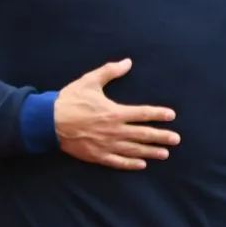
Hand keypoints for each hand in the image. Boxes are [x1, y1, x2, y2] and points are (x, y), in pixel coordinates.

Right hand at [55, 58, 179, 169]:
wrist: (49, 121)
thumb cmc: (70, 100)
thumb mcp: (90, 81)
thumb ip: (110, 71)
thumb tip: (127, 62)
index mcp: (115, 112)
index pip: (143, 114)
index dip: (158, 114)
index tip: (171, 116)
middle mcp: (114, 131)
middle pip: (143, 135)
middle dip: (161, 137)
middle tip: (176, 140)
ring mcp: (107, 145)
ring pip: (134, 150)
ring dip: (150, 152)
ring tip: (164, 154)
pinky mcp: (97, 155)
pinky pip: (118, 162)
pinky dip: (131, 164)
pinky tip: (141, 164)